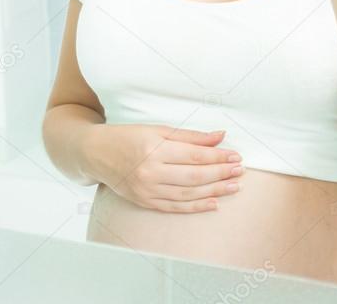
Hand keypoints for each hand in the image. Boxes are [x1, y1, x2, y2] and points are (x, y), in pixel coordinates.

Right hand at [89, 124, 245, 212]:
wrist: (96, 154)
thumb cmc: (128, 137)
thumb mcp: (158, 130)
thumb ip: (190, 136)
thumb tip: (219, 136)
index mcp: (154, 149)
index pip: (194, 156)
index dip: (218, 156)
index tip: (235, 155)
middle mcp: (150, 172)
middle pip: (194, 176)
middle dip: (220, 174)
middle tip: (240, 171)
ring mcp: (147, 190)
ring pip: (188, 194)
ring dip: (214, 191)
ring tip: (234, 187)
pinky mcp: (145, 202)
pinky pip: (175, 207)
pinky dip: (196, 207)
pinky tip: (213, 203)